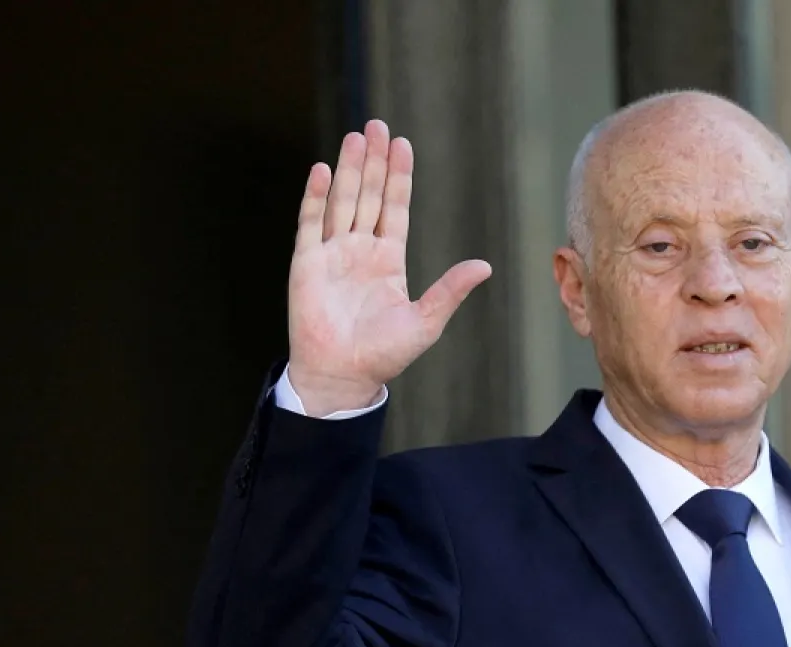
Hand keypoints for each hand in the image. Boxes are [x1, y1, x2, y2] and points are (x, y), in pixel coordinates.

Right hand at [287, 120, 491, 415]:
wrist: (343, 376)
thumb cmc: (384, 355)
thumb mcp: (426, 320)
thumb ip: (450, 290)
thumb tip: (484, 266)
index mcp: (388, 261)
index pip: (395, 208)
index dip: (399, 176)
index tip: (402, 144)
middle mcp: (360, 251)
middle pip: (369, 195)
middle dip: (374, 161)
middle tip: (377, 125)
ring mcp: (332, 255)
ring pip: (342, 202)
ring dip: (349, 170)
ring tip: (355, 137)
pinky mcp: (306, 265)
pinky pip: (310, 224)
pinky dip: (315, 198)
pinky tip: (322, 171)